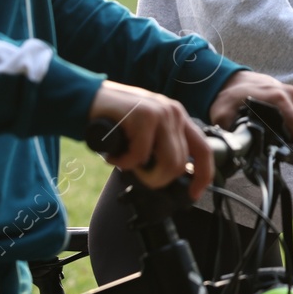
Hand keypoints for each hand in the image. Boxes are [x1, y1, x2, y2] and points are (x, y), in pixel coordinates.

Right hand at [87, 80, 215, 199]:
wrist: (88, 100)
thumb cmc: (115, 121)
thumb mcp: (148, 132)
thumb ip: (163, 147)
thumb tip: (174, 176)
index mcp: (179, 118)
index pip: (204, 150)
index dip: (203, 176)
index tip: (194, 193)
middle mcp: (174, 113)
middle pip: (180, 163)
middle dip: (158, 179)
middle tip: (138, 175)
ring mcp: (160, 113)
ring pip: (167, 162)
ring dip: (145, 174)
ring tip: (127, 164)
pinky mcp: (143, 115)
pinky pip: (141, 155)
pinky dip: (124, 163)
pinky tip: (114, 156)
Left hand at [209, 70, 292, 171]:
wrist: (229, 79)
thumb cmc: (228, 97)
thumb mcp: (224, 117)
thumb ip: (231, 136)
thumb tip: (238, 155)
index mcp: (277, 100)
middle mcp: (288, 95)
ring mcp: (291, 93)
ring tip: (292, 155)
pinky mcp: (290, 95)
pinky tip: (287, 140)